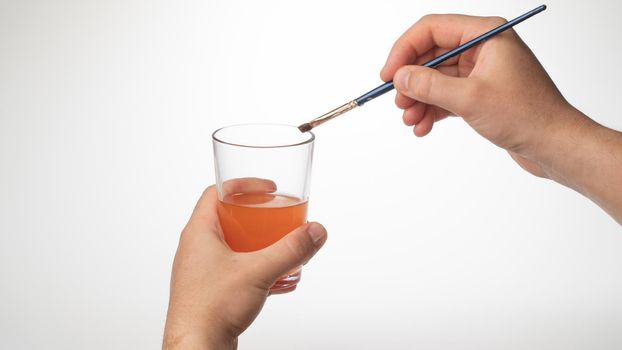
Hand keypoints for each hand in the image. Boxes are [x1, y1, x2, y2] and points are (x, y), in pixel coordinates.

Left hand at [163, 180, 326, 348]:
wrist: (196, 348)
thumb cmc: (209, 309)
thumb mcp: (258, 271)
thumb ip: (290, 249)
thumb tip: (314, 232)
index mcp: (199, 232)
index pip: (217, 192)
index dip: (243, 186)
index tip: (267, 189)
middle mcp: (197, 248)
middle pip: (229, 219)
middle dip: (259, 218)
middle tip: (279, 219)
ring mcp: (202, 271)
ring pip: (234, 247)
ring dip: (261, 246)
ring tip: (283, 250)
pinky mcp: (211, 291)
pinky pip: (236, 271)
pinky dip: (258, 270)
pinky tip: (279, 281)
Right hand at [381, 14, 621, 223]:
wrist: (555, 145)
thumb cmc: (527, 115)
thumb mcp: (470, 99)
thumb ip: (430, 85)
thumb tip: (400, 77)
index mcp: (486, 34)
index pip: (433, 29)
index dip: (405, 50)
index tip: (389, 74)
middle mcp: (483, 48)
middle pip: (432, 54)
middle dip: (412, 80)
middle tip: (398, 102)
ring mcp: (482, 71)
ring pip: (437, 78)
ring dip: (419, 99)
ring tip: (410, 119)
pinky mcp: (482, 93)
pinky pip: (447, 95)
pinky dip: (433, 109)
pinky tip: (423, 126)